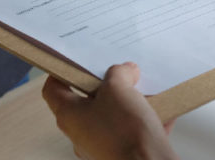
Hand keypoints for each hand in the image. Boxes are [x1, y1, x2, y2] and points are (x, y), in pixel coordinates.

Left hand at [42, 63, 177, 159]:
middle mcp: (80, 133)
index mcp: (69, 115)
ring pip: (112, 116)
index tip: (73, 63)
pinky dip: (144, 119)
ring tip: (143, 90)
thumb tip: (125, 71)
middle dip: (107, 85)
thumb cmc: (124, 132)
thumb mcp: (118, 88)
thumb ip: (119, 73)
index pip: (53, 90)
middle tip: (120, 74)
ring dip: (128, 102)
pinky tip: (161, 110)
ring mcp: (100, 145)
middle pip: (87, 101)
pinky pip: (131, 131)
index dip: (61, 73)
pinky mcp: (120, 153)